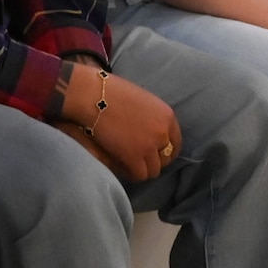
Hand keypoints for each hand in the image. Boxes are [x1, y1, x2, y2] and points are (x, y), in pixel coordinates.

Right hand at [63, 65, 182, 182]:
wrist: (92, 95)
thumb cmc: (110, 92)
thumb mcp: (142, 100)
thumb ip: (151, 117)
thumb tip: (148, 132)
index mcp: (167, 116)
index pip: (175, 142)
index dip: (164, 151)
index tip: (155, 155)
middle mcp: (163, 132)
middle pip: (165, 158)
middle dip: (153, 161)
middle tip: (138, 160)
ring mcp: (150, 146)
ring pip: (153, 170)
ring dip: (141, 169)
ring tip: (127, 164)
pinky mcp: (134, 157)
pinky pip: (139, 175)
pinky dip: (130, 174)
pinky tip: (121, 166)